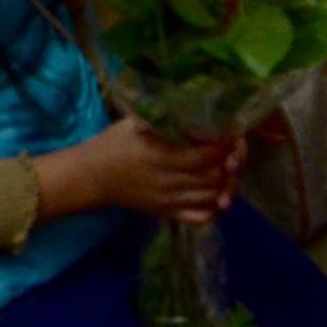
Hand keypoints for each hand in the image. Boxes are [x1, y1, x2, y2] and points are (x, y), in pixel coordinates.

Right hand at [89, 120, 245, 223]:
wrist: (92, 177)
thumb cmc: (115, 143)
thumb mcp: (137, 121)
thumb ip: (165, 117)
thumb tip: (196, 108)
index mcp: (163, 156)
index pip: (207, 155)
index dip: (225, 145)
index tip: (232, 131)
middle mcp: (169, 182)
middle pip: (214, 178)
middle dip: (231, 163)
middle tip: (234, 148)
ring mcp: (168, 202)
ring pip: (211, 198)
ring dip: (226, 183)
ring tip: (230, 167)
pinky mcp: (165, 214)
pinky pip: (198, 218)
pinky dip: (214, 208)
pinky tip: (218, 194)